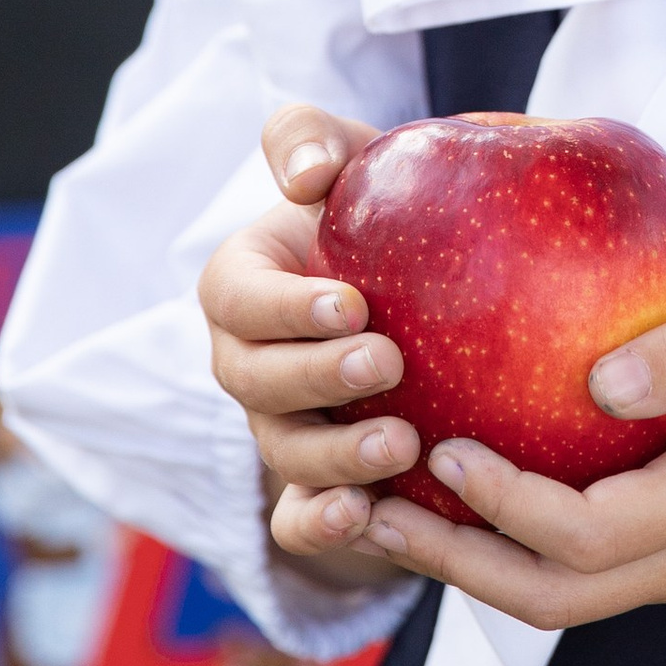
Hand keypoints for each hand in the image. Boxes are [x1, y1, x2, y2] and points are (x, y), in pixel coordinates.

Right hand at [198, 99, 424, 575]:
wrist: (427, 289)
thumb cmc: (381, 213)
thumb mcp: (352, 159)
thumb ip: (310, 139)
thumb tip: (308, 174)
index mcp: (244, 286)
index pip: (237, 298)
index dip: (285, 307)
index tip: (353, 302)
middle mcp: (249, 363)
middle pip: (256, 381)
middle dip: (315, 377)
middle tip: (387, 362)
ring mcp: (278, 429)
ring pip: (284, 454)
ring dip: (335, 457)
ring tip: (402, 442)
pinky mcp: (316, 487)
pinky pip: (298, 521)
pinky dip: (320, 527)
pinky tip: (368, 520)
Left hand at [298, 268, 665, 626]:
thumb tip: (600, 379)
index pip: (592, 534)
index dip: (508, 506)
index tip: (442, 446)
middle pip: (554, 596)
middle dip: (456, 561)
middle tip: (369, 505)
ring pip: (555, 599)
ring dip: (466, 565)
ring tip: (379, 512)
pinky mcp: (662, 559)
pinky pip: (569, 574)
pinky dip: (501, 549)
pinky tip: (444, 499)